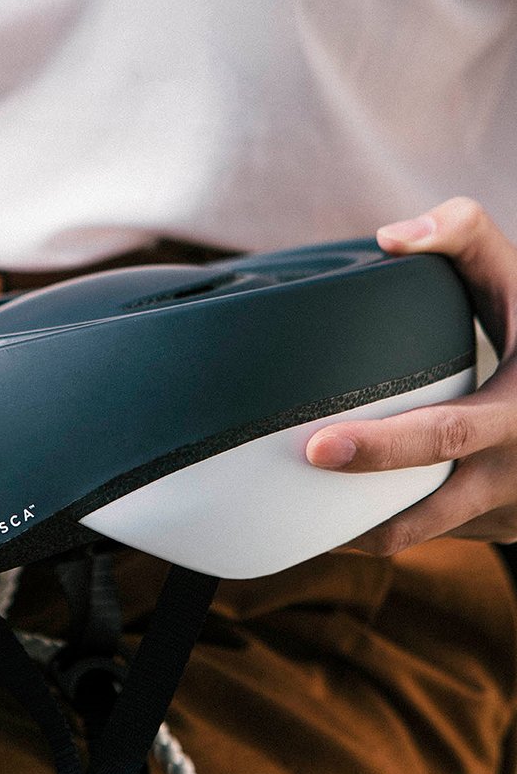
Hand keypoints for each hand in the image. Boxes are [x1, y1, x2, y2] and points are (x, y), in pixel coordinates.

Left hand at [305, 197, 516, 553]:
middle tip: (280, 494)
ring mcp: (508, 512)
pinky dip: (379, 525)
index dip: (383, 448)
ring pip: (417, 536)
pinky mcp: (496, 529)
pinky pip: (428, 534)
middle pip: (423, 513)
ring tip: (288, 514)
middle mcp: (516, 473)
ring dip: (355, 533)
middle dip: (347, 516)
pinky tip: (333, 511)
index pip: (446, 436)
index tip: (317, 449)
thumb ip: (466, 237)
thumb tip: (390, 238)